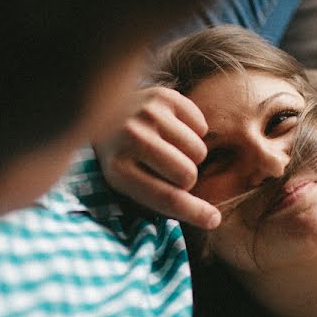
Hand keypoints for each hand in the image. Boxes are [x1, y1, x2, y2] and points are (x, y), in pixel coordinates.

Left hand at [94, 87, 220, 228]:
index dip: (194, 212)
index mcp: (117, 170)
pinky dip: (193, 133)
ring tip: (169, 150)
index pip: (166, 197)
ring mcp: (147, 113)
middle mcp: (130, 138)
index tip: (213, 220)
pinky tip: (172, 131)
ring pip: (198, 150)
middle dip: (186, 180)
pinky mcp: (163, 96)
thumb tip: (213, 219)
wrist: (103, 115)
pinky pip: (202, 126)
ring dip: (191, 156)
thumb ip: (167, 203)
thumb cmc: (125, 160)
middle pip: (187, 174)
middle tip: (170, 171)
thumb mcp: (132, 186)